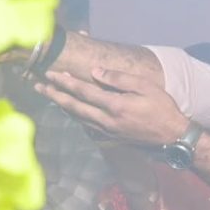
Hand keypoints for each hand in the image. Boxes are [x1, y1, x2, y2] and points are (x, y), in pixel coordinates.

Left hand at [35, 68, 188, 145]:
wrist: (172, 137)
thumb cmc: (162, 108)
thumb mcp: (145, 87)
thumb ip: (119, 79)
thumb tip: (95, 72)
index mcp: (115, 106)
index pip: (83, 91)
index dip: (65, 82)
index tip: (51, 73)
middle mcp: (106, 120)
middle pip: (74, 106)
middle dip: (54, 95)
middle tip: (38, 86)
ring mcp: (107, 131)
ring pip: (78, 117)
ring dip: (61, 105)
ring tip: (49, 95)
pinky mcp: (110, 137)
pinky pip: (86, 124)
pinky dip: (75, 115)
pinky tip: (69, 109)